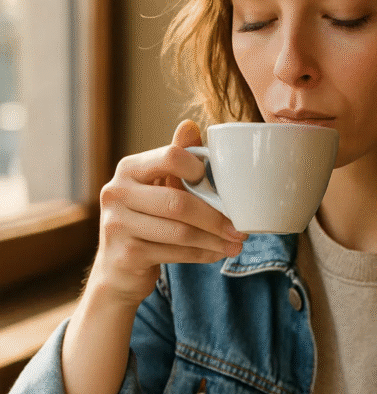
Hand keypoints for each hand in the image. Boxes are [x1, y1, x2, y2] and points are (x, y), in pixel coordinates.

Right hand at [92, 119, 247, 305]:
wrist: (118, 269)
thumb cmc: (146, 220)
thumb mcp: (158, 187)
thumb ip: (176, 159)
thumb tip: (190, 125)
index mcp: (129, 169)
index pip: (171, 157)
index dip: (200, 171)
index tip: (222, 187)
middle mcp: (117, 193)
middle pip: (178, 202)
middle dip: (216, 218)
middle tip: (242, 229)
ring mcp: (117, 225)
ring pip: (180, 232)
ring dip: (215, 240)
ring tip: (236, 244)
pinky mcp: (125, 255)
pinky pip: (175, 254)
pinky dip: (202, 255)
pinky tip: (217, 254)